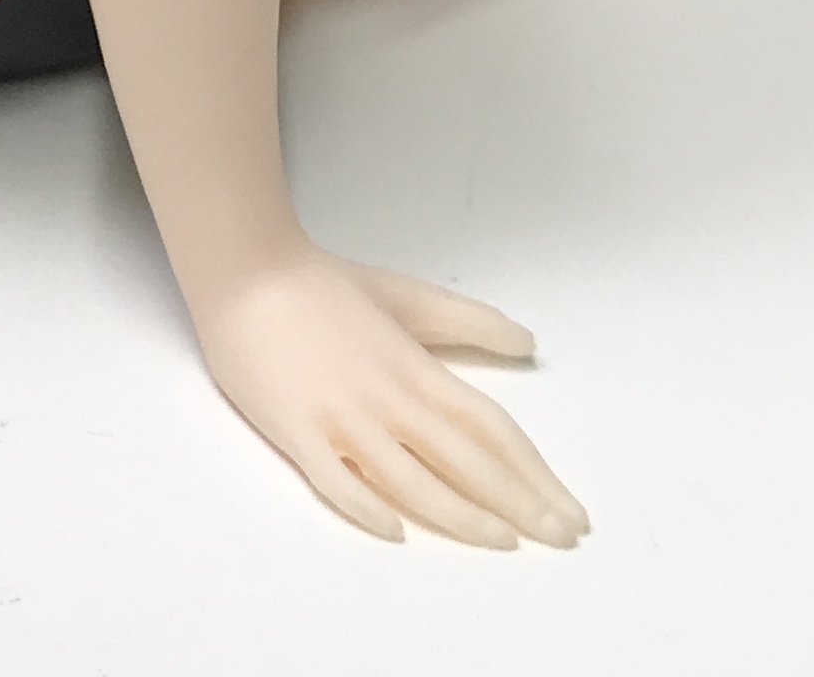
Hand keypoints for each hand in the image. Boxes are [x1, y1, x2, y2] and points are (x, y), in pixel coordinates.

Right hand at [193, 245, 588, 547]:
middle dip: (519, 503)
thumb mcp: (407, 294)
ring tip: (501, 544)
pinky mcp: (297, 431)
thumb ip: (467, 321)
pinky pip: (335, 481)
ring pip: (410, 479)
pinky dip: (366, 508)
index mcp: (416, 368)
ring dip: (460, 515)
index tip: (567, 508)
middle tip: (562, 538)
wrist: (246, 270)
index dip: (533, 471)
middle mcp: (388, 399)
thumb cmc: (326, 284)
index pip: (490, 428)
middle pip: (465, 459)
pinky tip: (396, 533)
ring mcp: (342, 418)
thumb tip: (528, 343)